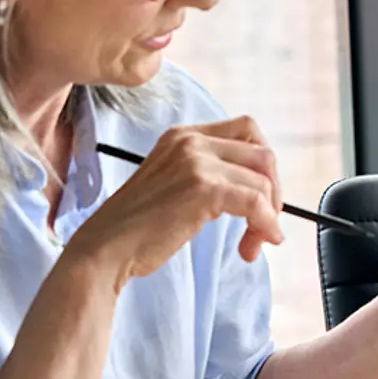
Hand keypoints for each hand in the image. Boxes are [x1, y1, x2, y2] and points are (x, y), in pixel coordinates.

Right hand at [65, 117, 284, 288]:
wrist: (105, 249)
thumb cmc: (139, 227)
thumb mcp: (175, 183)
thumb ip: (210, 173)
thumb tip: (262, 189)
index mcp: (183, 135)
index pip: (247, 129)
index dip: (263, 165)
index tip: (262, 196)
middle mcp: (190, 140)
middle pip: (262, 154)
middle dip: (273, 192)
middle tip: (264, 223)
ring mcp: (196, 162)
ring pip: (263, 182)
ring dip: (268, 217)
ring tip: (253, 244)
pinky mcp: (203, 188)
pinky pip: (256, 203)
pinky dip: (266, 224)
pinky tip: (258, 244)